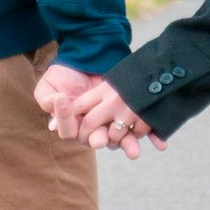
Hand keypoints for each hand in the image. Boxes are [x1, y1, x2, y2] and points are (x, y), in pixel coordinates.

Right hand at [33, 62, 164, 156]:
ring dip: (128, 145)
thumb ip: (47, 101)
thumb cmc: (64, 74)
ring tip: (134, 151)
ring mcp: (113, 122)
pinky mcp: (130, 114)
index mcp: (74, 124)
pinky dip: (152, 136)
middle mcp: (94, 127)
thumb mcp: (49, 85)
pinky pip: (142, 128)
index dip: (68, 122)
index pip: (70, 131)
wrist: (89, 59)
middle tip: (103, 140)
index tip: (68, 106)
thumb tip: (53, 117)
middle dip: (103, 141)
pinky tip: (161, 143)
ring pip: (121, 138)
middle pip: (98, 140)